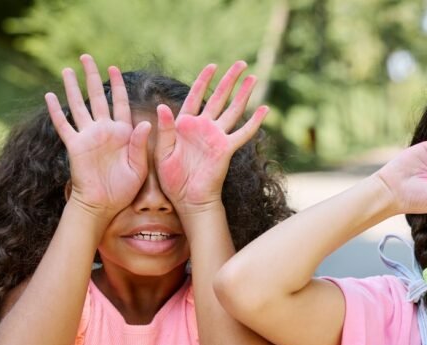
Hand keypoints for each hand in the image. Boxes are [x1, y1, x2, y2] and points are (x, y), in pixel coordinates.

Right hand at [45, 54, 150, 219]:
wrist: (103, 205)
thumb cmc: (123, 189)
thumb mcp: (138, 167)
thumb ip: (140, 144)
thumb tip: (146, 122)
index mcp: (122, 133)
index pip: (120, 103)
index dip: (117, 85)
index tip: (114, 67)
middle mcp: (104, 130)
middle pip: (97, 97)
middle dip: (92, 77)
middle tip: (87, 57)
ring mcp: (88, 136)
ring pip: (78, 106)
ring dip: (73, 88)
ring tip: (67, 69)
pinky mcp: (74, 145)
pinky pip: (63, 125)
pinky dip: (56, 110)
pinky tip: (49, 95)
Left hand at [154, 61, 267, 216]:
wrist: (188, 199)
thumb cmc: (172, 179)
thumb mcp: (162, 152)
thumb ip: (165, 130)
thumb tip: (162, 107)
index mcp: (185, 125)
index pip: (195, 96)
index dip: (204, 80)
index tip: (212, 65)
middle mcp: (204, 127)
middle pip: (219, 97)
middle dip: (230, 80)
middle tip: (241, 64)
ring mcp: (216, 137)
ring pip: (233, 110)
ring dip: (243, 94)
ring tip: (253, 78)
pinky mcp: (226, 149)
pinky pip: (243, 133)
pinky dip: (254, 121)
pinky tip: (264, 109)